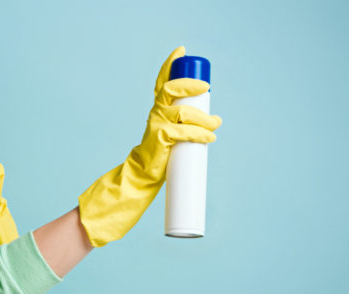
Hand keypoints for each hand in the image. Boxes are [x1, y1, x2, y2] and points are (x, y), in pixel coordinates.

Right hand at [77, 46, 222, 246]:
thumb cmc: (157, 160)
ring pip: (184, 112)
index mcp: (157, 112)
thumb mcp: (170, 137)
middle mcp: (155, 114)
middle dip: (190, 85)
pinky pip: (184, 132)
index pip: (162, 84)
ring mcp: (156, 126)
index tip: (181, 52)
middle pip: (172, 90)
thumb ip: (184, 127)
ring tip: (216, 125)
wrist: (138, 179)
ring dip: (204, 118)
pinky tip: (210, 137)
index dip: (169, 66)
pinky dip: (200, 134)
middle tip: (206, 89)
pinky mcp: (160, 139)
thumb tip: (213, 122)